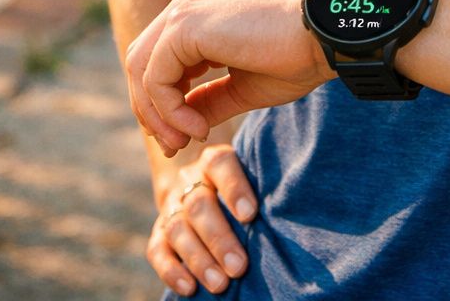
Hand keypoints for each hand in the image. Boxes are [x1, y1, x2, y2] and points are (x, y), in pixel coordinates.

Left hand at [125, 0, 331, 154]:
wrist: (323, 35)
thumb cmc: (295, 57)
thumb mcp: (242, 87)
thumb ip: (207, 102)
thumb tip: (180, 128)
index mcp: (199, 11)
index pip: (158, 58)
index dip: (162, 102)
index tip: (183, 137)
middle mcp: (186, 3)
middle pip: (140, 62)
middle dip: (151, 110)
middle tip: (174, 146)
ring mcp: (183, 10)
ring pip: (140, 69)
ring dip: (157, 114)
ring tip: (185, 141)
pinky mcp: (184, 25)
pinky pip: (156, 76)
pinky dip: (169, 110)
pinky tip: (198, 128)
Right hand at [149, 144, 256, 295]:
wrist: (202, 189)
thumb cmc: (244, 192)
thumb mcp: (253, 180)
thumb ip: (265, 192)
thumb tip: (292, 221)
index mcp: (214, 162)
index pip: (219, 164)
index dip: (233, 187)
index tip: (251, 214)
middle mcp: (190, 181)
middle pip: (198, 204)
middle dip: (219, 238)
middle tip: (239, 267)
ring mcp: (171, 207)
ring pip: (177, 229)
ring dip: (198, 259)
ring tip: (220, 285)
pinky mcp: (159, 233)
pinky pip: (157, 251)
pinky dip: (171, 271)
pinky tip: (190, 288)